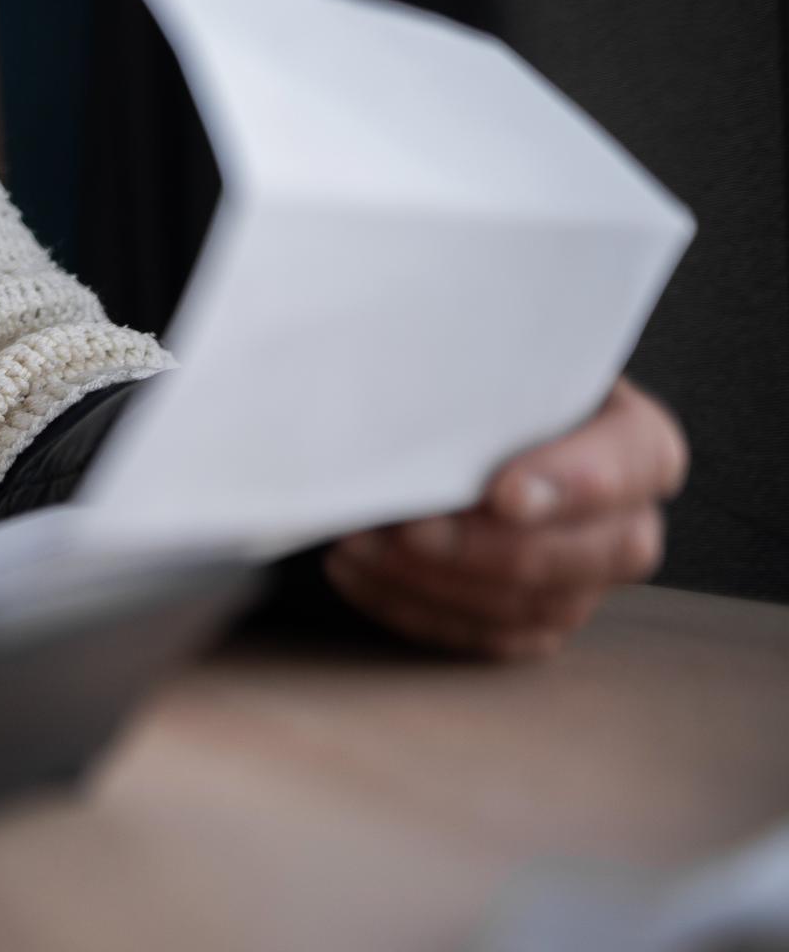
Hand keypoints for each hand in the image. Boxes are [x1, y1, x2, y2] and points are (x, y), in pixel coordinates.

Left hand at [323, 376, 687, 660]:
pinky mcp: (536, 621)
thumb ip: (479, 370)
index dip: (569, 483)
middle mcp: (627, 521)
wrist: (456, 417)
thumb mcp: (491, 353)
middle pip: (589, 554)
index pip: (630, 465)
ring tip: (356, 545)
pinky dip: (416, 612)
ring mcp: (586, 582)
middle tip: (407, 529)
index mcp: (635, 441)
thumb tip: (409, 372)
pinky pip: (486, 639)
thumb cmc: (477, 378)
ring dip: (435, 583)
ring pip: (532, 606)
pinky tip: (357, 573)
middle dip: (485, 549)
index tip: (502, 493)